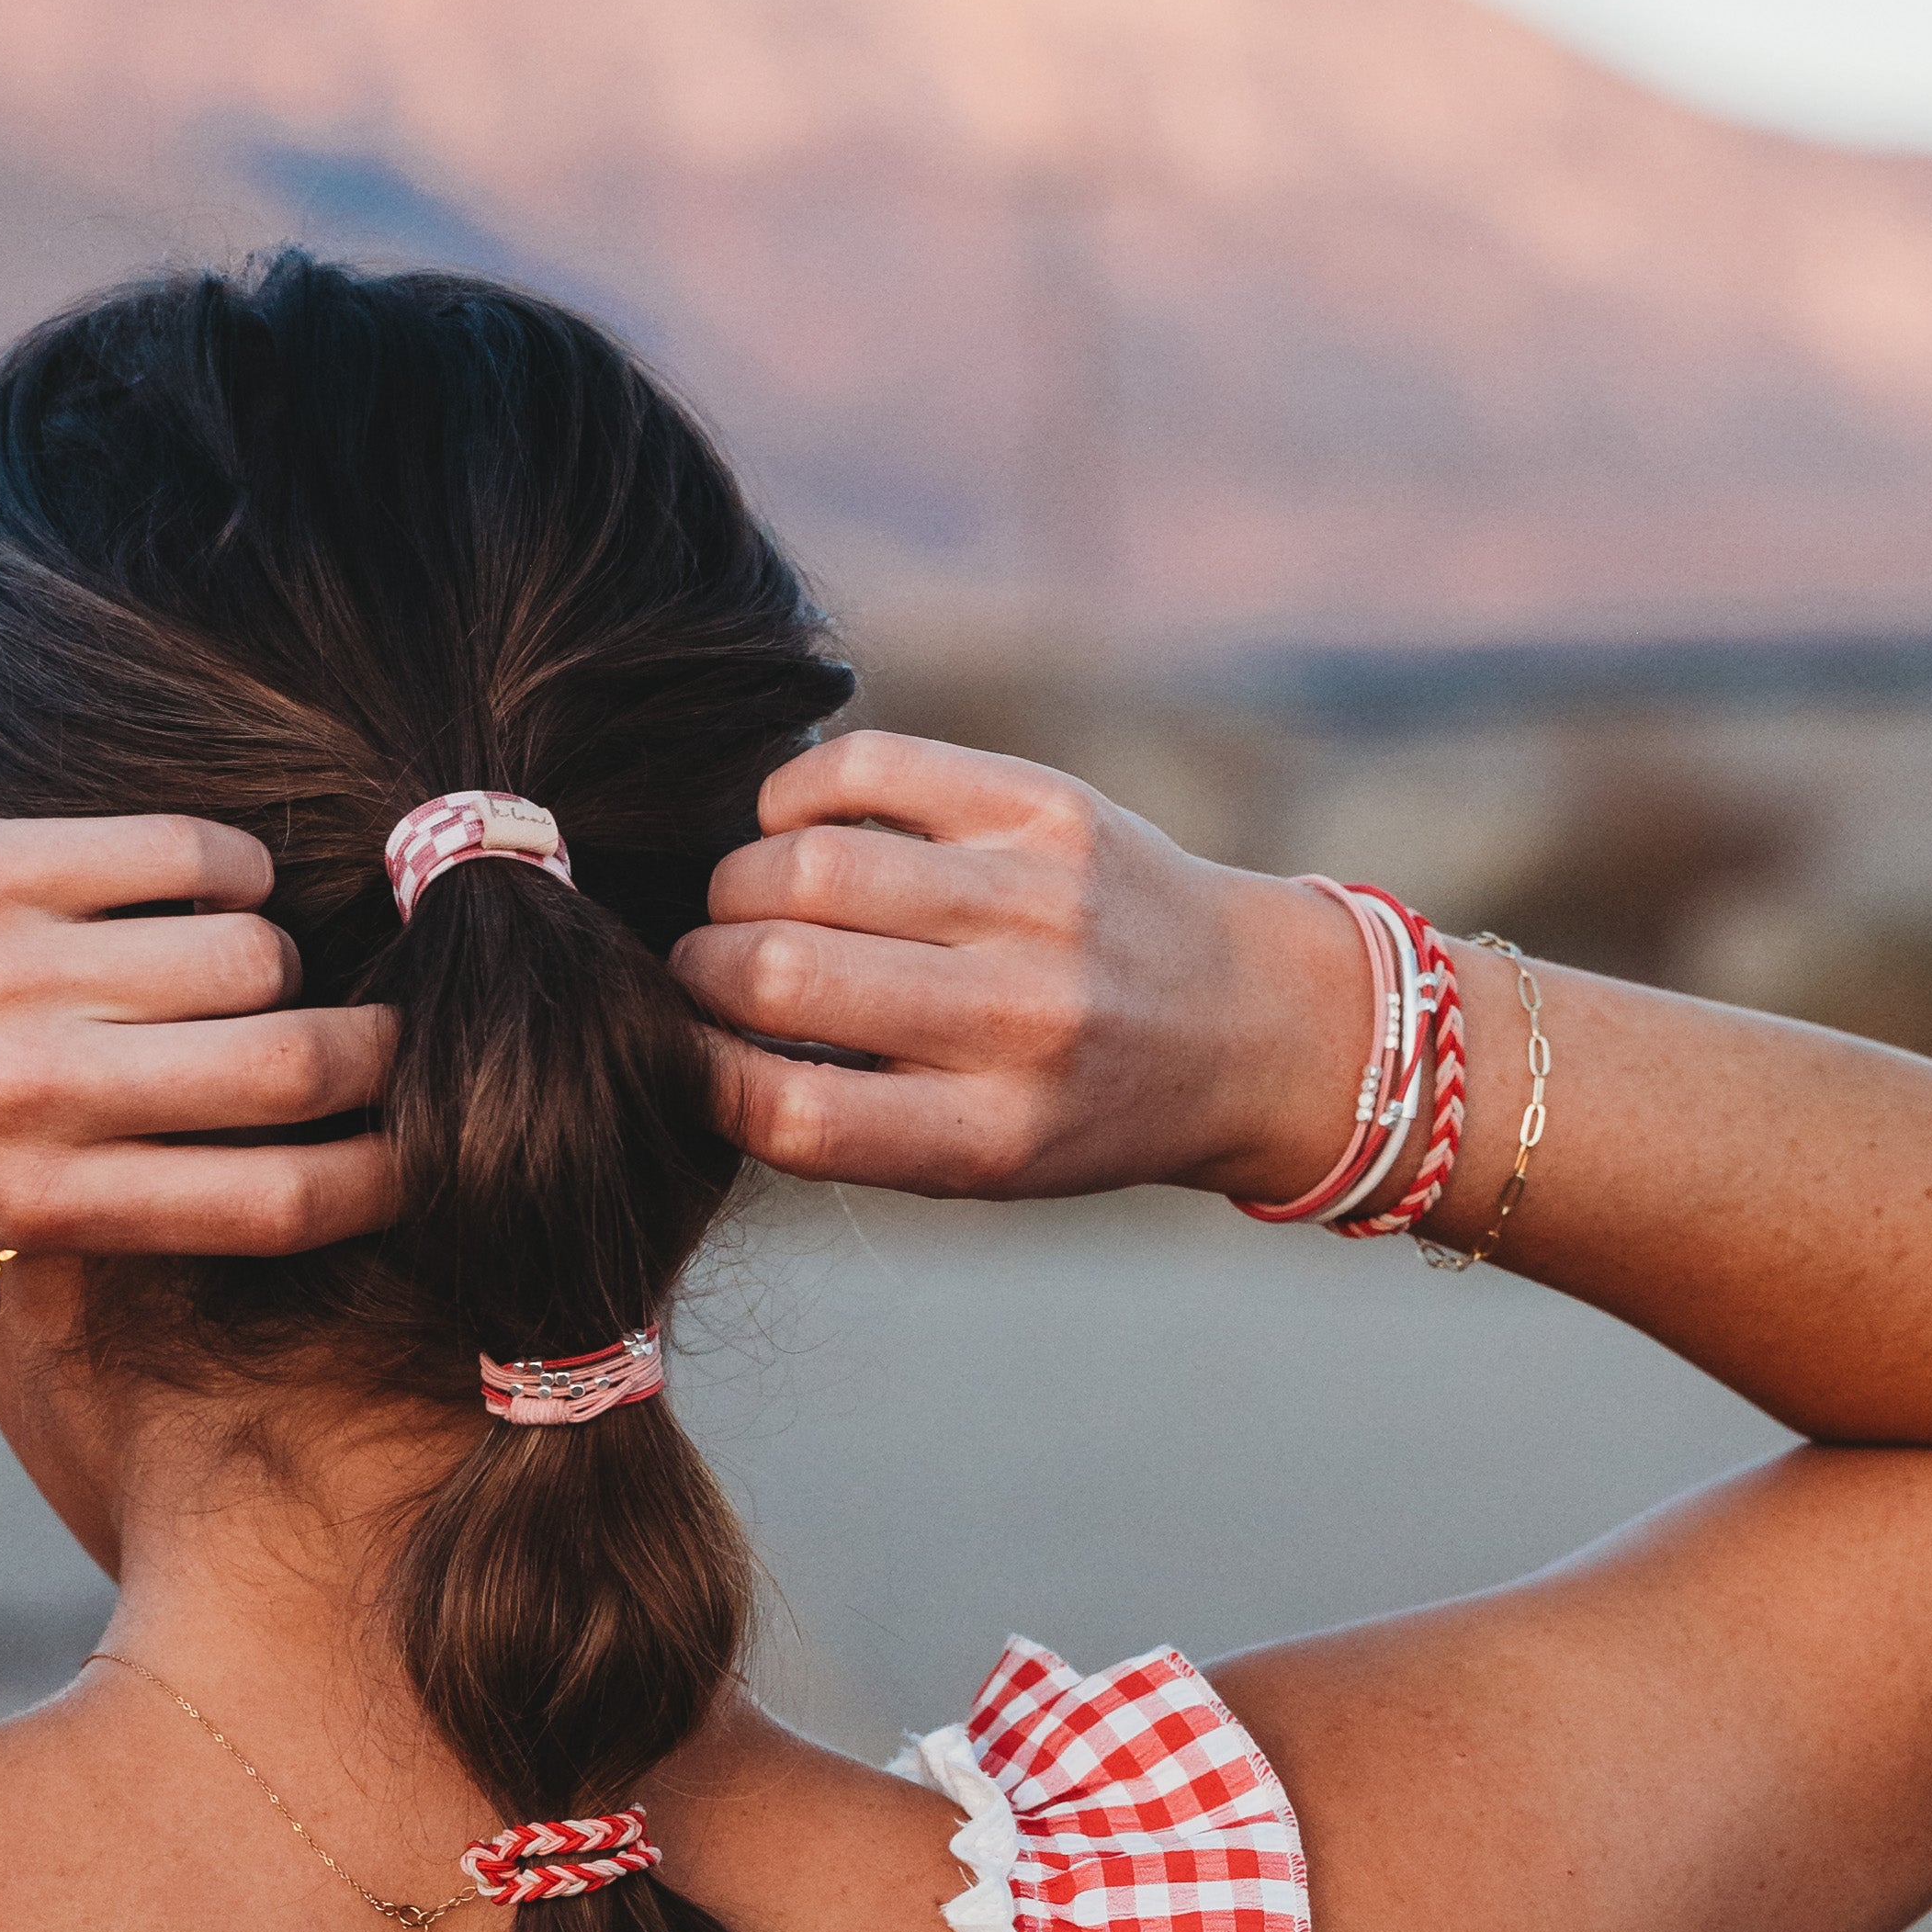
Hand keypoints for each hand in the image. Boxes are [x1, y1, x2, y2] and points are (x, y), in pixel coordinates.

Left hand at [0, 820, 396, 1251]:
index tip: (425, 1146)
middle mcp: (34, 1096)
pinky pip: (187, 851)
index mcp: (41, 1203)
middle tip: (381, 1028)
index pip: (281, 1202)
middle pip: (296, 1065)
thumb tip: (319, 1141)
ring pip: (253, 945)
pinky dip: (225, 861)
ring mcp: (13, 973)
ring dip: (274, 947)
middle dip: (374, 1047)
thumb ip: (131, 1184)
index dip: (389, 1173)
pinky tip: (197, 879)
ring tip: (235, 952)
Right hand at [671, 732, 1361, 1202]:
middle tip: (700, 969)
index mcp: (994, 1134)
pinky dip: (796, 795)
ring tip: (745, 903)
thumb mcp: (978, 1163)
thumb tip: (685, 1030)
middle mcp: (1021, 1019)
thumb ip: (845, 1116)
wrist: (1250, 1024)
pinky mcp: (1044, 806)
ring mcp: (1037, 900)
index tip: (681, 1053)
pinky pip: (866, 769)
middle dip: (698, 969)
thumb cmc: (1079, 1105)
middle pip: (779, 975)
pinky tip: (795, 828)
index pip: (788, 1111)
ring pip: (806, 864)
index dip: (698, 1074)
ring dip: (736, 884)